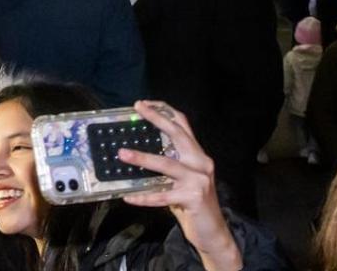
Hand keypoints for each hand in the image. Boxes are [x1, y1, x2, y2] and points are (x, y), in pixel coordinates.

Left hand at [117, 101, 242, 270]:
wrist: (214, 232)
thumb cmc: (191, 204)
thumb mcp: (180, 179)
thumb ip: (166, 164)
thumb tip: (134, 153)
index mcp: (197, 155)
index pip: (183, 125)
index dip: (164, 111)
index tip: (143, 104)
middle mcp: (201, 163)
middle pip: (178, 135)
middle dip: (157, 119)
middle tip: (138, 109)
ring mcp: (199, 180)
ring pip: (167, 164)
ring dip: (143, 158)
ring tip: (122, 154)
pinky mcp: (194, 198)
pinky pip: (163, 196)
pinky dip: (144, 197)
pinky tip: (129, 197)